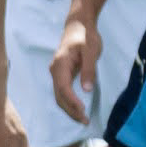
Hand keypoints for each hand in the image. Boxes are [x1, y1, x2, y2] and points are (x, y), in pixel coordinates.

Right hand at [48, 10, 102, 129]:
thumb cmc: (85, 36)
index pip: (63, 88)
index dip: (72, 101)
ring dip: (69, 108)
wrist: (78, 25)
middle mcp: (55, 71)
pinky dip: (69, 101)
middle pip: (59, 95)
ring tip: (82, 118)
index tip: (83, 110)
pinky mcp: (61, 74)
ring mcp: (56, 73)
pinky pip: (62, 91)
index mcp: (60, 65)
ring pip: (59, 95)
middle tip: (85, 121)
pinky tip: (77, 107)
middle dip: (70, 110)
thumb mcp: (91, 51)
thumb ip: (88, 70)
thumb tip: (86, 90)